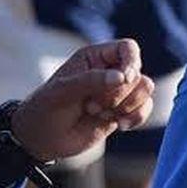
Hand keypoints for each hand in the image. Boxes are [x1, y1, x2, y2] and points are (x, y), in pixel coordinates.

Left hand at [10, 39, 154, 160]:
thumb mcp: (63, 91)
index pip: (128, 48)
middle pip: (138, 73)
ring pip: (144, 90)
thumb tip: (123, 77)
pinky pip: (143, 109)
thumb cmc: (46, 108)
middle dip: (120, 93)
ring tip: (101, 114)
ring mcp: (117, 93)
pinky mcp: (121, 112)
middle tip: (92, 106)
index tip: (124, 79)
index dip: (132, 63)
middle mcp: (109, 72)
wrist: (41, 139)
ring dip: (127, 106)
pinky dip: (136, 117)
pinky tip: (120, 126)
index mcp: (95, 57)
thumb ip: (92, 80)